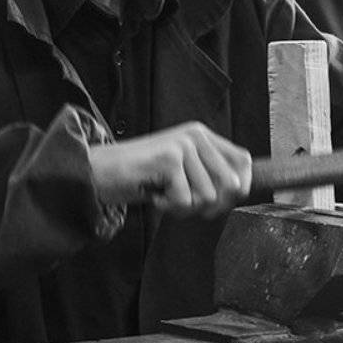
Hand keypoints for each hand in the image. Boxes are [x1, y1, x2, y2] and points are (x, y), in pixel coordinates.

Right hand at [87, 122, 251, 219]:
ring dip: (184, 206)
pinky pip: (185, 201)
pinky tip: (154, 194)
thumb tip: (240, 189)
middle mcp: (195, 135)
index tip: (221, 203)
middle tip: (182, 201)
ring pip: (207, 197)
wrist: (99, 172)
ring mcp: (182, 145)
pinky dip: (168, 207)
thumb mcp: (183, 173)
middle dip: (209, 205)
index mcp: (202, 135)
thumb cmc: (141, 177)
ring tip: (164, 194)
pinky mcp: (169, 158)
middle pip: (230, 184)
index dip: (241, 187)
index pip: (243, 160)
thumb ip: (210, 177)